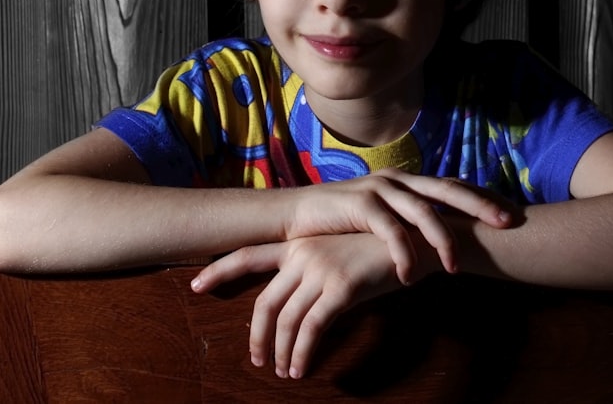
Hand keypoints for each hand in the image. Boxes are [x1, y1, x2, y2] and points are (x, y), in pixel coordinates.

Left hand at [192, 232, 420, 378]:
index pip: (248, 254)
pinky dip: (301, 354)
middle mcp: (303, 252)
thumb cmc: (380, 250)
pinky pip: (310, 329)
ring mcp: (320, 268)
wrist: (416, 241)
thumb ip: (315, 273)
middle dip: (256, 336)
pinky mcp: (340, 287)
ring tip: (285, 371)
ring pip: (285, 320)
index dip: (219, 271)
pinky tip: (302, 368)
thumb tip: (299, 307)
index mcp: (299, 242)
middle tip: (257, 360)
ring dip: (281, 352)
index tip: (195, 286)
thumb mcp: (340, 254)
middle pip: (264, 302)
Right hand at [286, 168, 511, 283]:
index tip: (512, 212)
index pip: (453, 186)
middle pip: (447, 190)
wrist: (294, 216)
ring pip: (422, 211)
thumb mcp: (381, 219)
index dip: (482, 197)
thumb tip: (441, 239)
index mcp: (407, 182)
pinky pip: (389, 230)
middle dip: (480, 206)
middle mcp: (398, 180)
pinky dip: (402, 253)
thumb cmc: (341, 223)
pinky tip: (409, 275)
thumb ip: (409, 223)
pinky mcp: (359, 204)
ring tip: (454, 268)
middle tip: (508, 222)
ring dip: (442, 239)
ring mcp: (379, 189)